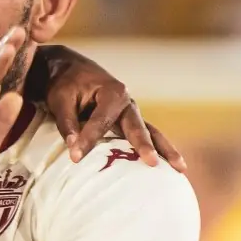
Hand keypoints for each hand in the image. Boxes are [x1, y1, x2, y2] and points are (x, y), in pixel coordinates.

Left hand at [35, 45, 185, 171]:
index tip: (76, 157)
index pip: (101, 120)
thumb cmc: (65, 84)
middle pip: (138, 126)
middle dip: (144, 145)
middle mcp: (127, 102)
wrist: (71, 71)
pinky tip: (171, 168)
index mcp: (111, 91)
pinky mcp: (130, 123)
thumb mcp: (60, 99)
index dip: (89, 139)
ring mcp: (132, 113)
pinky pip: (147, 137)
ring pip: (151, 132)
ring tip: (180, 169)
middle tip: (151, 163)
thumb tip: (74, 149)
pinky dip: (159, 150)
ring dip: (165, 150)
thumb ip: (67, 123)